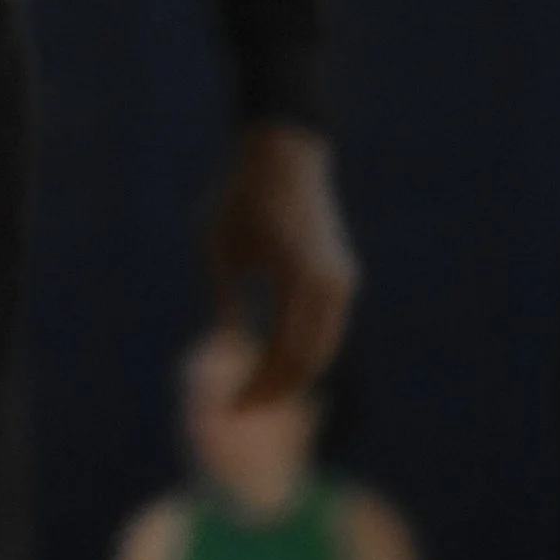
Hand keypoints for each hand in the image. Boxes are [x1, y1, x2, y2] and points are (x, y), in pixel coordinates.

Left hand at [205, 122, 355, 403]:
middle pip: (308, 360)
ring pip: (321, 348)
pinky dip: (304, 352)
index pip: (284, 353)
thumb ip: (222, 298)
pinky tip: (275, 365)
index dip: (260, 386)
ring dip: (292, 375)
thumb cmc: (242, 194)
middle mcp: (330, 283)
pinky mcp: (341, 276)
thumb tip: (222, 348)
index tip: (231, 405)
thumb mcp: (218, 244)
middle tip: (241, 408)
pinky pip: (325, 328)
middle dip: (276, 389)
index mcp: (299, 274)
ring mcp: (340, 280)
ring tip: (255, 392)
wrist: (284, 151)